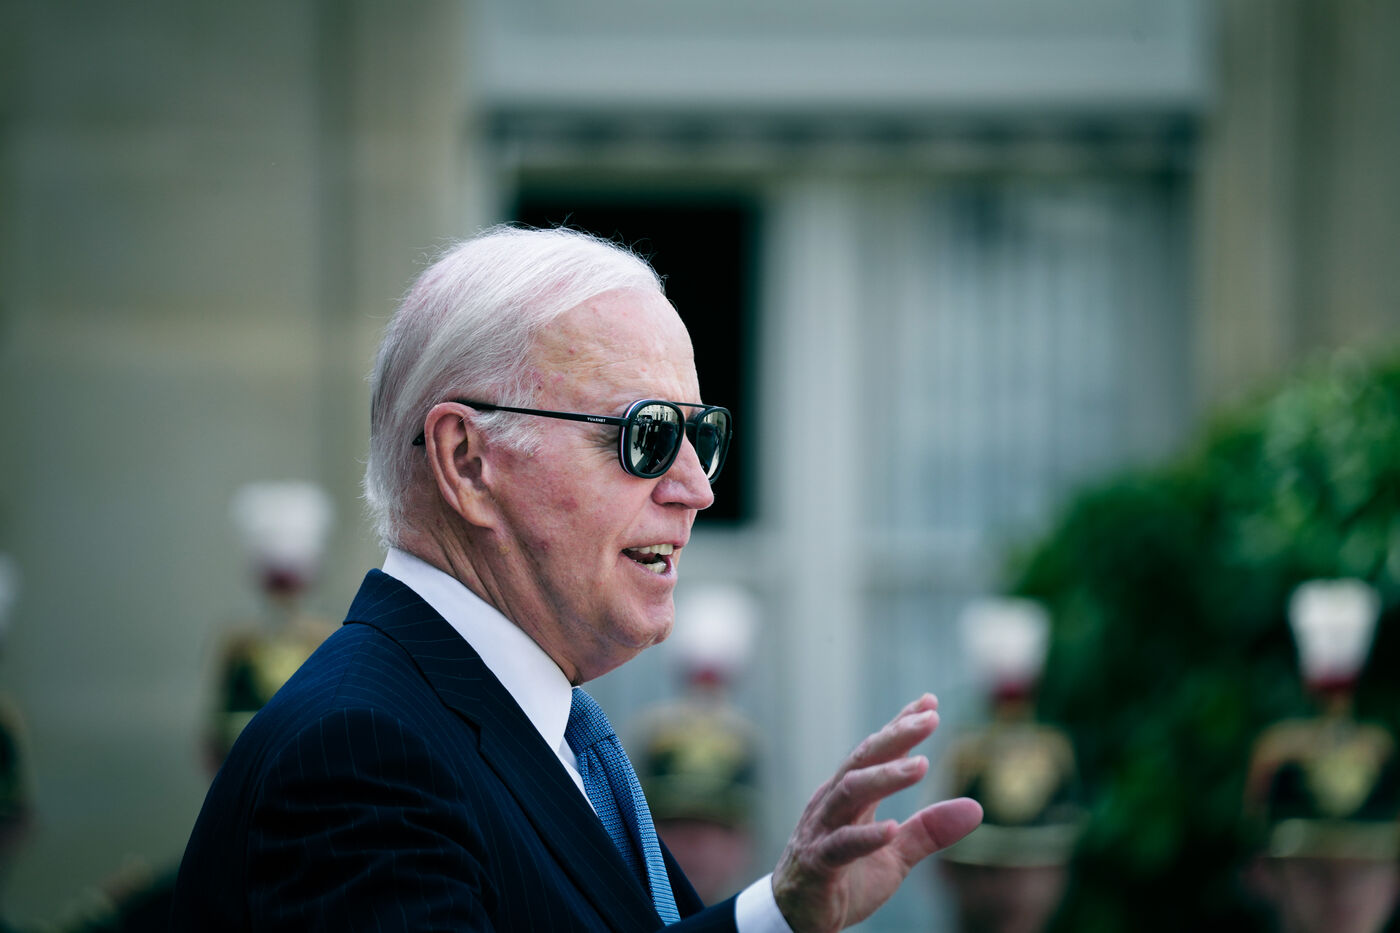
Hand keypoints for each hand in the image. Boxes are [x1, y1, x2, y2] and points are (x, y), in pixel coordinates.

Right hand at [770, 694, 982, 932]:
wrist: (798, 919)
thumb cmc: (845, 879)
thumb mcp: (896, 855)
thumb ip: (930, 830)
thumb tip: (976, 808)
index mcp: (849, 795)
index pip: (875, 751)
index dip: (900, 725)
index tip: (929, 702)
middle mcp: (832, 803)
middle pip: (862, 760)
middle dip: (896, 736)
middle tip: (931, 719)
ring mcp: (821, 830)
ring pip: (850, 793)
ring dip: (885, 777)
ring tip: (921, 766)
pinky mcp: (817, 863)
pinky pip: (841, 846)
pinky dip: (867, 836)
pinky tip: (892, 829)